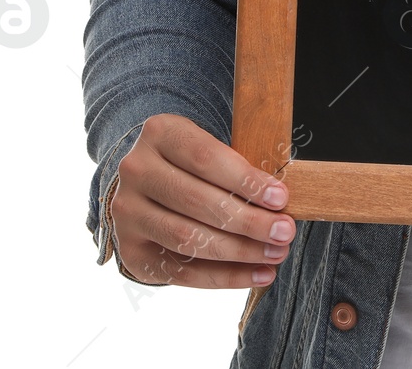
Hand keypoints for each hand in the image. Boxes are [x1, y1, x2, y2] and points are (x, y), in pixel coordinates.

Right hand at [110, 114, 294, 288]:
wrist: (146, 186)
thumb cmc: (193, 166)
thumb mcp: (210, 150)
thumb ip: (238, 170)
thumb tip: (280, 206)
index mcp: (160, 134)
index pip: (206, 159)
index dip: (246, 181)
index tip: (281, 199)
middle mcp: (136, 171)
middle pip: (198, 201)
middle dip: (249, 221)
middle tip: (285, 232)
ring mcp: (127, 213)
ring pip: (188, 238)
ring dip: (239, 251)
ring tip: (275, 254)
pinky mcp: (131, 250)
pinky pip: (181, 272)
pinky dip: (225, 277)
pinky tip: (258, 274)